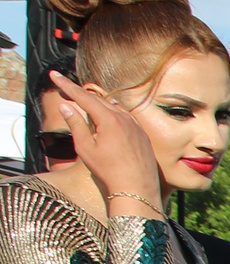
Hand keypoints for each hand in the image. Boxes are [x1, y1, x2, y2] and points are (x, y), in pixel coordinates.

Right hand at [47, 73, 159, 204]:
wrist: (137, 189)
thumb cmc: (109, 171)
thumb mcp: (85, 148)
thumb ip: (76, 125)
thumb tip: (65, 106)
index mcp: (109, 119)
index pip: (83, 96)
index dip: (66, 85)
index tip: (53, 75)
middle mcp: (124, 118)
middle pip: (98, 99)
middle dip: (79, 93)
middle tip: (63, 87)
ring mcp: (136, 126)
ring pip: (113, 106)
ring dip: (97, 101)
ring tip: (82, 97)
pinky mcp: (142, 134)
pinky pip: (125, 116)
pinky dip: (113, 111)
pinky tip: (108, 111)